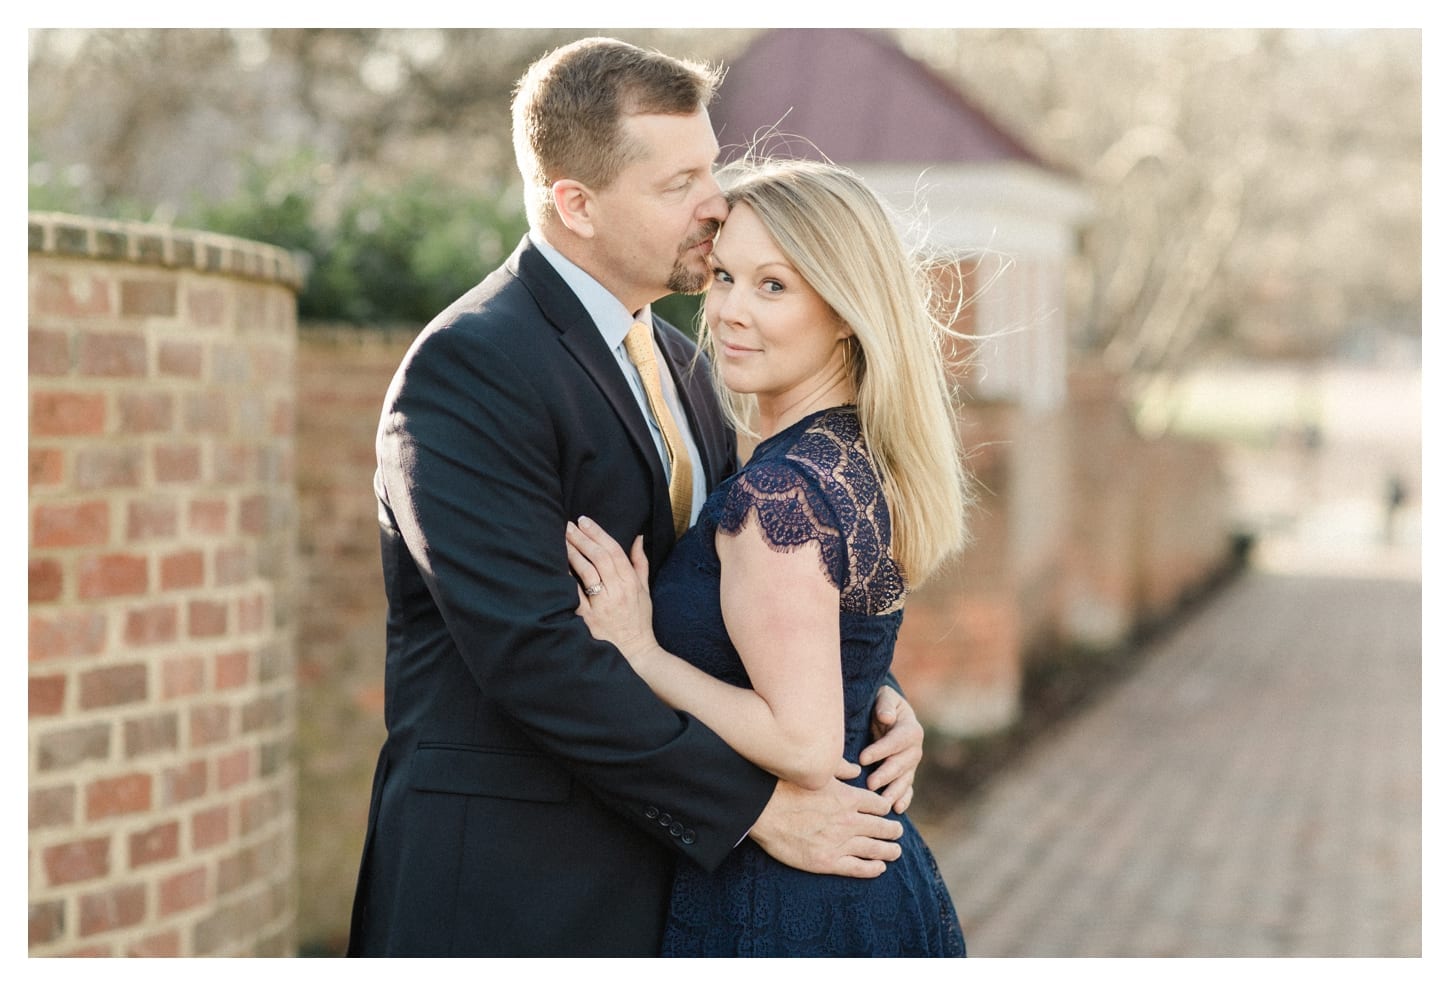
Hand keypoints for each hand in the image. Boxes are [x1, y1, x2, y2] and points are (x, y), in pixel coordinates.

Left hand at [566, 516, 658, 665]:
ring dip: (573, 553)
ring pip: (587, 572)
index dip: (598, 533)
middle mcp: (618, 591)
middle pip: (599, 557)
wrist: (635, 653)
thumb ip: (640, 563)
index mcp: (631, 583)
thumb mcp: (644, 590)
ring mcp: (603, 605)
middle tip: (568, 524)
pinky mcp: (589, 619)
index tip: (584, 520)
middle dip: (583, 538)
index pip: (614, 551)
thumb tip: (638, 537)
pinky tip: (556, 567)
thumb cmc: (638, 620)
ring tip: (561, 539)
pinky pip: (575, 595)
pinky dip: (566, 580)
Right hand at [749, 777, 903, 877]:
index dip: (885, 808)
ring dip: (889, 850)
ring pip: (875, 849)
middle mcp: (849, 821)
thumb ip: (840, 768)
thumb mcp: (816, 772)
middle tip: (898, 832)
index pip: (879, 805)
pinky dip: (873, 868)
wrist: (762, 811)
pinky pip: (858, 868)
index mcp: (848, 797)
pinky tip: (880, 868)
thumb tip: (857, 769)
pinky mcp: (827, 861)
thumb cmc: (785, 787)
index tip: (886, 811)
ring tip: (896, 851)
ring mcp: (839, 843)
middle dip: (893, 830)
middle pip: (883, 827)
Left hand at [858, 685, 922, 813]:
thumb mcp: (884, 697)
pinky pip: (907, 788)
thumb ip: (885, 705)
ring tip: (883, 803)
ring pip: (905, 780)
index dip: (880, 750)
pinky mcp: (906, 774)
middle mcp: (914, 749)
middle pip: (901, 764)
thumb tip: (886, 717)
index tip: (862, 758)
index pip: (895, 741)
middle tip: (870, 784)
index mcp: (910, 729)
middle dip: (886, 774)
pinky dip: (904, 799)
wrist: (889, 714)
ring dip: (895, 792)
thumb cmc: (883, 704)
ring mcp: (911, 764)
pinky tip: (898, 809)